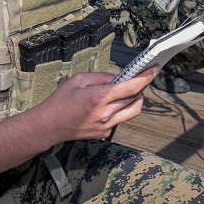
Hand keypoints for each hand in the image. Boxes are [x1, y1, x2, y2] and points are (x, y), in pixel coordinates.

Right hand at [34, 67, 156, 143]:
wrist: (49, 125)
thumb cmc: (61, 100)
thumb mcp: (79, 79)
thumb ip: (102, 77)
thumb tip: (119, 78)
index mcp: (98, 98)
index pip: (131, 87)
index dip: (146, 77)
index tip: (154, 69)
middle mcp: (105, 114)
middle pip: (136, 99)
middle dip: (140, 87)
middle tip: (137, 78)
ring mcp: (106, 127)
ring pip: (132, 111)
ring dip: (134, 99)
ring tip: (125, 91)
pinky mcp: (105, 134)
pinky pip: (121, 119)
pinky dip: (120, 109)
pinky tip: (109, 105)